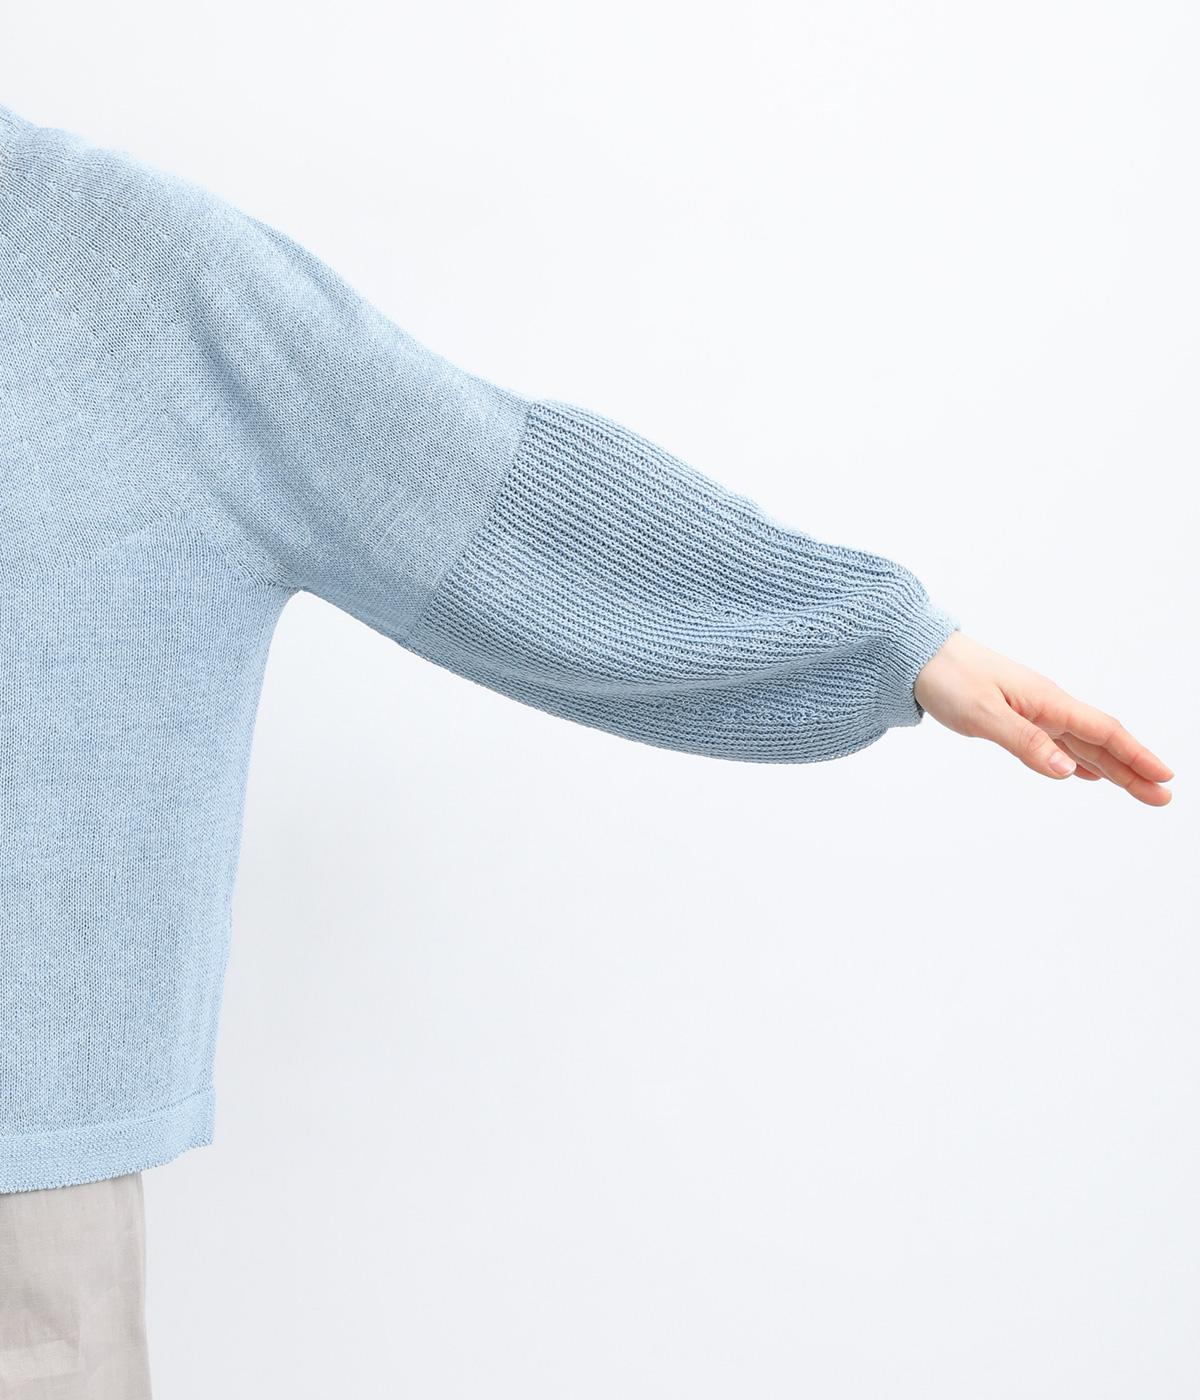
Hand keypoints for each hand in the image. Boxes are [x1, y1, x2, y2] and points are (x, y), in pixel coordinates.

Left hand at [913, 631, 1173, 805]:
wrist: (917, 655)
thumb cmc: (948, 678)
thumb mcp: (984, 714)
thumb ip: (1025, 742)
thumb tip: (1067, 770)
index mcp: (1046, 701)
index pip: (1103, 731)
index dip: (1135, 755)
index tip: (1163, 777)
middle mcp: (1047, 705)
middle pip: (1100, 741)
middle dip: (1133, 769)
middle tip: (1162, 797)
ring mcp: (1032, 710)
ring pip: (1081, 744)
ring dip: (1112, 767)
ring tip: (1139, 789)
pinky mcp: (1015, 715)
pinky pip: (1057, 741)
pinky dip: (1077, 759)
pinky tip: (1086, 772)